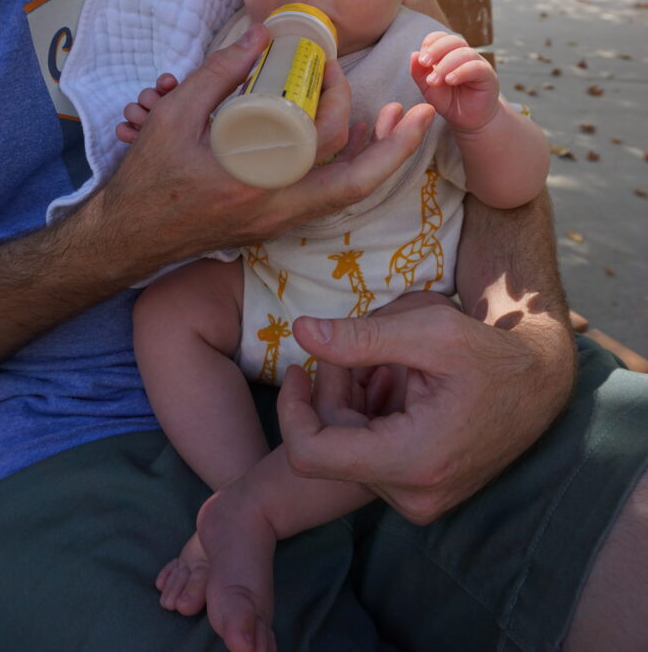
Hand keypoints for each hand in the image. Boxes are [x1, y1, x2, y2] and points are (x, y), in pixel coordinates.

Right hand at [99, 25, 435, 273]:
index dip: (349, 104)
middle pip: (358, 184)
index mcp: (257, 185)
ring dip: (376, 160)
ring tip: (394, 121)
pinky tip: (351, 142)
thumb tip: (266, 37)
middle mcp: (278, 212)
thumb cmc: (146, 180)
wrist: (127, 238)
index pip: (330, 150)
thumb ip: (219, 72)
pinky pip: (326, 200)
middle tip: (404, 106)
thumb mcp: (173, 117)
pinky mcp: (274, 224)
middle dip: (393, 145)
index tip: (338, 67)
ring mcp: (278, 224)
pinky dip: (347, 170)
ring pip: (347, 197)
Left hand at [278, 292, 571, 523]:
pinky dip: (368, 420)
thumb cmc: (490, 352)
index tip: (297, 368)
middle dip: (329, 396)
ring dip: (349, 406)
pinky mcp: (424, 495)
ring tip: (379, 363)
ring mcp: (420, 501)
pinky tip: (392, 385)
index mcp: (412, 461)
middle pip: (330, 450)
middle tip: (350, 350)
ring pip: (348, 455)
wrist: (541, 384)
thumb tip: (300, 331)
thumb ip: (359, 336)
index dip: (290, 410)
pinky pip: (371, 460)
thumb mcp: (428, 330)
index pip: (310, 455)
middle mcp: (413, 497)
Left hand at [411, 31, 499, 132]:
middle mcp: (464, 55)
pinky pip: (476, 67)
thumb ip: (419, 73)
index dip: (430, 43)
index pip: (440, 37)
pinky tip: (450, 80)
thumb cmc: (450, 102)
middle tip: (424, 63)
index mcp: (449, 54)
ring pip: (464, 53)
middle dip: (436, 50)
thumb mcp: (429, 89)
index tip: (421, 59)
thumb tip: (413, 54)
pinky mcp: (488, 76)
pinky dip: (461, 71)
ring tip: (434, 80)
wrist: (468, 120)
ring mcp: (478, 64)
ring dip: (446, 64)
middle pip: (453, 40)